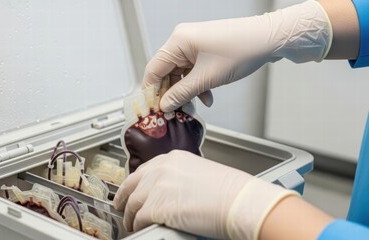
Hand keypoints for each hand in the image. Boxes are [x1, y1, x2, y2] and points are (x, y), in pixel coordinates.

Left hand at [113, 150, 297, 238]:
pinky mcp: (156, 207)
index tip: (131, 190)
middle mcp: (161, 169)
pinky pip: (138, 219)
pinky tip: (139, 229)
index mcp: (173, 159)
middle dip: (124, 198)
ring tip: (131, 224)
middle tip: (120, 207)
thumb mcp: (200, 174)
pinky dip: (137, 226)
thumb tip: (172, 192)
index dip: (135, 183)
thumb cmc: (229, 190)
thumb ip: (180, 178)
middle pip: (132, 185)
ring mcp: (156, 187)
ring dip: (130, 216)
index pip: (144, 170)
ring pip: (132, 203)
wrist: (237, 201)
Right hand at [143, 0, 331, 111]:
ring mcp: (194, 45)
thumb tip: (165, 104)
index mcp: (178, 41)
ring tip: (192, 107)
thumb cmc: (241, 50)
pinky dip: (197, 85)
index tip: (152, 110)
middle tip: (172, 112)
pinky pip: (193, 71)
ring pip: (181, 74)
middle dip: (171, 94)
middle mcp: (183, 41)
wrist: (269, 40)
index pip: (153, 70)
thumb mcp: (207, 78)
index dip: (151, 92)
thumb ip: (182, 93)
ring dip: (186, 92)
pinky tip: (207, 97)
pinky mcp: (205, 51)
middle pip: (166, 72)